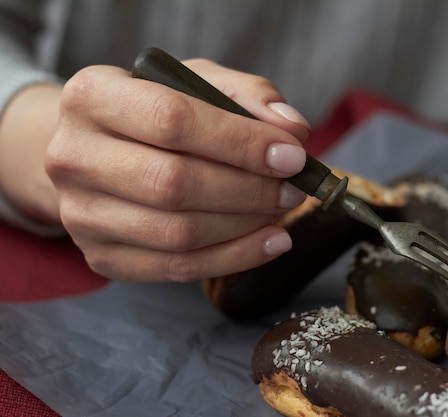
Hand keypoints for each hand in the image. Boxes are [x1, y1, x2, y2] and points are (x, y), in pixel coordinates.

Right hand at [45, 59, 310, 281]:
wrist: (99, 152)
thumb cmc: (154, 113)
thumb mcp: (196, 83)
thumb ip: (247, 95)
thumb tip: (293, 130)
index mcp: (92, 97)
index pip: (172, 121)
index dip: (240, 142)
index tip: (292, 155)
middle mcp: (72, 156)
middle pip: (173, 184)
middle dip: (249, 190)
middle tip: (294, 188)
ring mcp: (81, 214)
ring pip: (177, 233)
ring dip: (245, 225)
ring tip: (282, 209)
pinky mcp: (102, 256)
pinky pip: (176, 269)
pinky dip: (234, 258)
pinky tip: (271, 242)